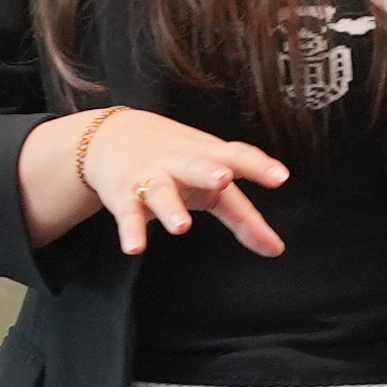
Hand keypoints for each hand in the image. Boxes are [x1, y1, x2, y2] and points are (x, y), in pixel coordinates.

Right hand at [31, 108, 293, 257]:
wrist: (106, 136)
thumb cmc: (173, 161)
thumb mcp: (209, 181)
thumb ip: (243, 215)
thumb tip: (275, 249)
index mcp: (207, 155)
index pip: (236, 155)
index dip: (258, 165)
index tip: (280, 177)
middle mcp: (180, 163)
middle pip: (196, 165)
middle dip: (209, 172)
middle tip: (223, 179)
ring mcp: (150, 177)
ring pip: (161, 191)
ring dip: (170, 208)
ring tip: (182, 227)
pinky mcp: (123, 195)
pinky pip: (128, 214)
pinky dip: (130, 230)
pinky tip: (134, 247)